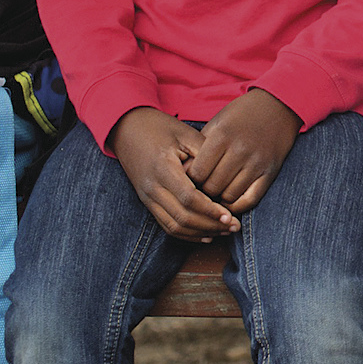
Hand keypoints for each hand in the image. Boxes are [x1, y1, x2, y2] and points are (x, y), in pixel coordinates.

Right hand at [110, 107, 238, 240]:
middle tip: (234, 227)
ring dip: (200, 233)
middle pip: (182, 218)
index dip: (211, 211)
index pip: (189, 199)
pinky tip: (206, 235)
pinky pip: (166, 225)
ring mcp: (147, 197)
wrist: (127, 129)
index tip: (230, 216)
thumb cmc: (160, 128)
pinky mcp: (146, 202)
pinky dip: (186, 234)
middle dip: (210, 226)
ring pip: (174, 226)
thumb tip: (225, 176)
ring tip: (224, 232)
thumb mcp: (185, 134)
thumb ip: (205, 154)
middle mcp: (152, 188)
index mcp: (163, 169)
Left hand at [187, 89, 300, 214]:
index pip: (197, 173)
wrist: (278, 106)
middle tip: (203, 186)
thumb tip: (184, 175)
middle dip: (204, 190)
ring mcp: (257, 163)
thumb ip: (200, 147)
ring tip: (217, 189)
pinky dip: (237, 205)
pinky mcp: (270, 172)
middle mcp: (240, 150)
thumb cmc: (242, 115)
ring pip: (229, 196)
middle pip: (212, 187)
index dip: (190, 179)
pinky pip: (250, 200)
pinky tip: (230, 197)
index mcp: (223, 136)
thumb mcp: (218, 122)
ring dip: (220, 197)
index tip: (190, 178)